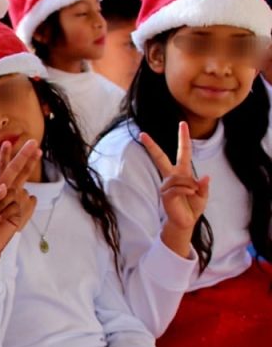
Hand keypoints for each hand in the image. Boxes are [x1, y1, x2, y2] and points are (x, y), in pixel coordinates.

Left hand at [0, 134, 40, 270]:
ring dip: (3, 201)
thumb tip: (4, 187)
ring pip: (18, 186)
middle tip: (32, 142)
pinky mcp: (19, 211)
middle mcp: (0, 190)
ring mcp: (11, 200)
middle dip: (21, 155)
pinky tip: (0, 220)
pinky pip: (17, 205)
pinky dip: (7, 212)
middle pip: (12, 169)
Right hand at [140, 122, 209, 258]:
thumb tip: (205, 176)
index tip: (182, 124)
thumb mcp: (203, 195)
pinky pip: (177, 187)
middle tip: (142, 134)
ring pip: (179, 177)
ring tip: (193, 193)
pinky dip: (186, 190)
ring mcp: (167, 184)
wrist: (185, 222)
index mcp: (182, 173)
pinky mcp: (165, 193)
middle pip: (160, 157)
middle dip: (152, 145)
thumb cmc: (192, 208)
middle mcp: (172, 176)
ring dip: (190, 185)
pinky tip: (189, 194)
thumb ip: (204, 186)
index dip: (183, 138)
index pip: (182, 152)